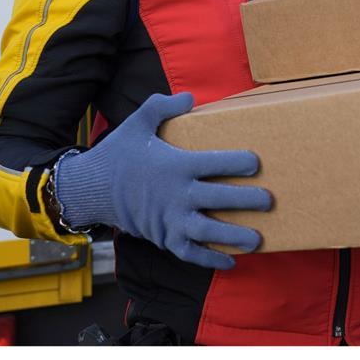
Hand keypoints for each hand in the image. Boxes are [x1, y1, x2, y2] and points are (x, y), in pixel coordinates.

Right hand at [54, 92, 271, 269]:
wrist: (90, 189)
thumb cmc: (118, 155)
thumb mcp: (138, 122)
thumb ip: (163, 106)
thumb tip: (190, 98)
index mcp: (175, 165)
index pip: (214, 163)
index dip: (238, 162)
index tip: (256, 163)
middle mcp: (176, 194)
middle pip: (219, 198)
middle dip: (247, 200)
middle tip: (269, 200)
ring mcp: (170, 219)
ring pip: (208, 231)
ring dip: (234, 236)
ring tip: (257, 239)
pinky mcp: (163, 237)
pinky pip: (190, 252)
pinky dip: (210, 259)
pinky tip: (230, 261)